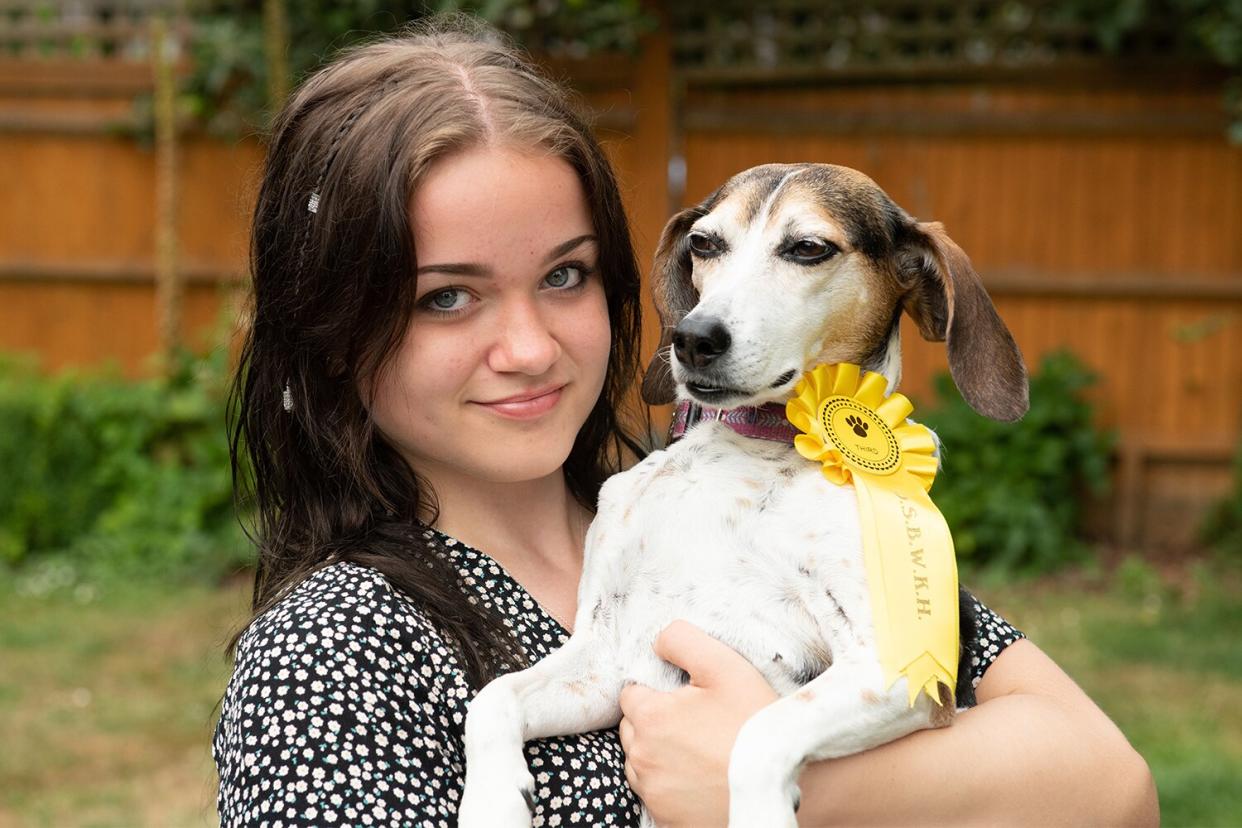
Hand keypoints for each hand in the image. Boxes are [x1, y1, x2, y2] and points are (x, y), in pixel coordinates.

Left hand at [618, 620, 778, 827]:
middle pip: (633, 729)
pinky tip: (701, 777)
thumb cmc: (755, 724)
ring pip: (641, 763)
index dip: (657, 691)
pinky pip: (656, 794)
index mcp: (651, 718)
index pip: (631, 694)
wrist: (781, 786)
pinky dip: (670, 784)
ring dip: (659, 754)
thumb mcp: (725, 666)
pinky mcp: (666, 819)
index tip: (687, 699)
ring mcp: (654, 793)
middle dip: (655, 722)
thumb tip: (658, 642)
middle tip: (697, 723)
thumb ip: (682, 640)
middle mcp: (643, 758)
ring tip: (701, 750)